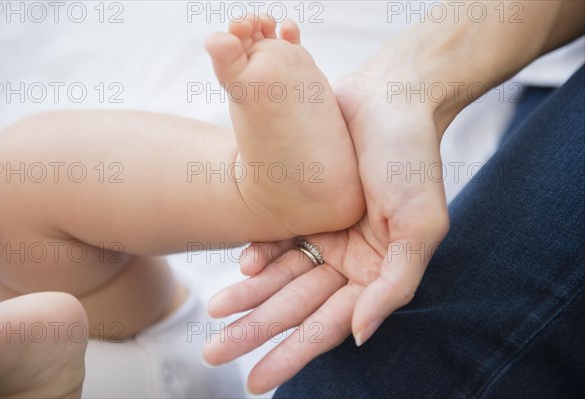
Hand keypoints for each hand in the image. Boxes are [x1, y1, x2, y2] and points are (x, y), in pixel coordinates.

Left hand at [202, 69, 449, 392]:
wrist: (391, 94)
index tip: (257, 382)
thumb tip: (360, 336)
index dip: (293, 354)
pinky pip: (276, 238)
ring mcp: (323, 233)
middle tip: (215, 354)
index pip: (329, 325)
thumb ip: (395, 284)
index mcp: (377, 272)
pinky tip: (242, 266)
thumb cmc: (411, 157)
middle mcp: (347, 259)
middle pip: (295, 306)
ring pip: (279, 276)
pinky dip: (258, 254)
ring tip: (215, 315)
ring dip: (248, 297)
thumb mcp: (419, 224)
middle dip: (256, 331)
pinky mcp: (302, 206)